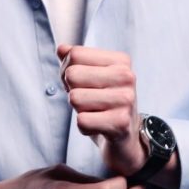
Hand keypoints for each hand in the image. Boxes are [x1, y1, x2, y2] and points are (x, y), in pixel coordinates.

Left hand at [57, 43, 147, 177]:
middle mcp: (127, 77)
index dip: (67, 72)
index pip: (74, 55)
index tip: (82, 85)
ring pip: (75, 98)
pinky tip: (99, 127)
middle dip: (73, 92)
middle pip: (72, 75)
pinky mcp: (120, 123)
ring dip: (79, 110)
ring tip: (96, 114)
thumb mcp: (92, 79)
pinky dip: (84, 127)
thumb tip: (61, 48)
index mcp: (120, 61)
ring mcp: (126, 100)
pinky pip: (82, 121)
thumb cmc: (106, 106)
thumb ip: (76, 61)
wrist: (127, 140)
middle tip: (89, 102)